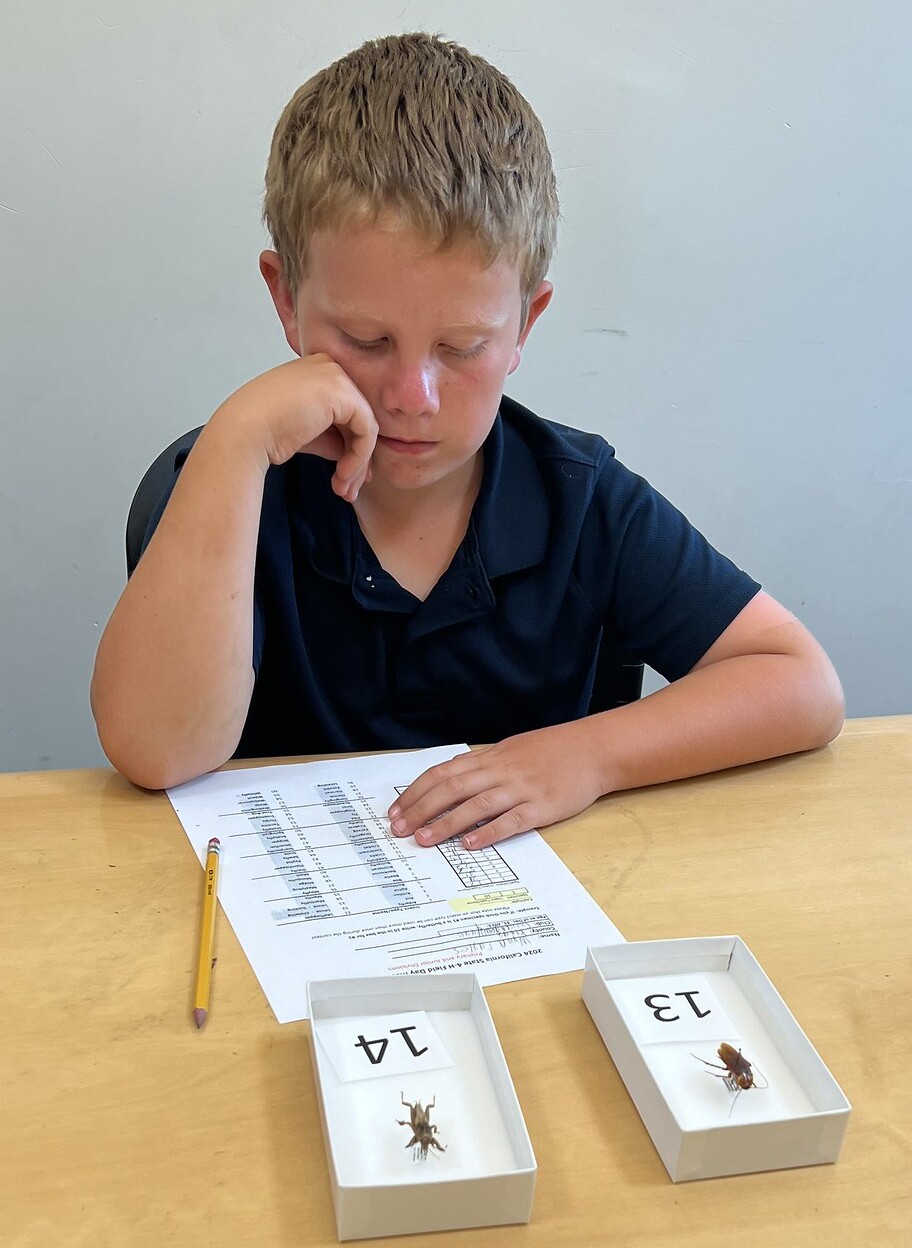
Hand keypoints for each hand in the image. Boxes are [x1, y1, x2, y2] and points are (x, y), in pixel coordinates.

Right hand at [214, 354, 377, 500]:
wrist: (244, 433)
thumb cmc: (263, 432)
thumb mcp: (305, 432)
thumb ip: (331, 437)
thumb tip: (355, 455)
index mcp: (315, 370)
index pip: (345, 410)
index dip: (350, 445)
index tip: (345, 476)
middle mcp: (328, 366)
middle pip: (357, 417)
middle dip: (357, 458)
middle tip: (348, 490)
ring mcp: (335, 375)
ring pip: (365, 426)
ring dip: (357, 464)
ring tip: (343, 489)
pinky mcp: (342, 392)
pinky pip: (367, 430)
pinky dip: (359, 458)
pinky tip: (341, 476)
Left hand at [388, 722, 608, 849]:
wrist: (593, 750)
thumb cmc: (551, 751)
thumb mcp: (510, 750)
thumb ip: (482, 766)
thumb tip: (449, 779)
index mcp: (490, 758)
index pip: (443, 773)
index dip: (416, 792)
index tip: (395, 811)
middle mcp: (501, 771)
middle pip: (452, 789)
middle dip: (421, 810)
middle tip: (399, 830)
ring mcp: (522, 789)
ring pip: (476, 805)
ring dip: (447, 823)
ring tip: (425, 840)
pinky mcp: (543, 806)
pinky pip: (511, 821)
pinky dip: (489, 832)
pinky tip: (470, 844)